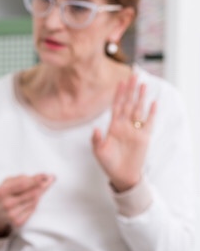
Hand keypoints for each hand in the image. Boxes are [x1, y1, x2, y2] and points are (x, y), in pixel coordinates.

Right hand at [0, 173, 54, 236]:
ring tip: (39, 188)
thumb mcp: (6, 183)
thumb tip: (42, 177)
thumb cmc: (2, 195)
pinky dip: (34, 203)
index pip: (24, 184)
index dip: (36, 179)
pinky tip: (31, 200)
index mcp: (2, 191)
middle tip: (50, 179)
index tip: (46, 175)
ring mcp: (12, 215)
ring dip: (39, 194)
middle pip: (32, 193)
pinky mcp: (18, 222)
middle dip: (43, 186)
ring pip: (34, 201)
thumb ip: (21, 179)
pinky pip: (33, 209)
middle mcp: (7, 204)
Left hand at [92, 73, 155, 191]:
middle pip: (129, 103)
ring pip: (138, 109)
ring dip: (141, 97)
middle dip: (131, 90)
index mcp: (113, 127)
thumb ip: (96, 140)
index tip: (120, 81)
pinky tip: (153, 103)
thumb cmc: (108, 164)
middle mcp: (124, 125)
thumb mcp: (99, 152)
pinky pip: (148, 122)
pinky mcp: (144, 137)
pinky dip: (151, 113)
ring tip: (143, 84)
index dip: (118, 94)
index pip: (116, 106)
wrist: (121, 175)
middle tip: (134, 75)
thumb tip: (96, 129)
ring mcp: (135, 130)